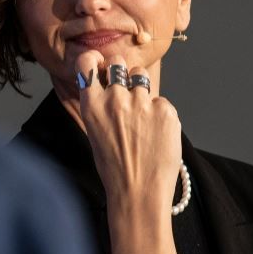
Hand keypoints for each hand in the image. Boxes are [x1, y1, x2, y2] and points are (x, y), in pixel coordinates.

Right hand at [74, 51, 182, 220]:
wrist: (139, 194)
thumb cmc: (114, 169)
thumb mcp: (95, 133)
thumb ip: (101, 105)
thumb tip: (111, 84)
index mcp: (91, 105)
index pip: (87, 62)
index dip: (95, 59)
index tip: (100, 64)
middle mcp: (115, 98)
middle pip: (118, 62)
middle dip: (122, 71)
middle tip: (127, 90)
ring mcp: (142, 103)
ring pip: (142, 77)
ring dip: (142, 90)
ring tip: (143, 117)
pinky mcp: (165, 110)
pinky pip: (162, 102)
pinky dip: (161, 115)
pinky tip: (156, 136)